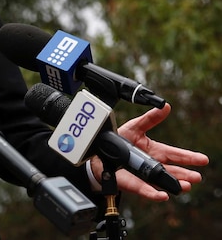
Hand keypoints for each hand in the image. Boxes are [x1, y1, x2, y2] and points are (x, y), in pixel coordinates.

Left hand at [91, 103, 208, 200]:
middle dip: (185, 174)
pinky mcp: (132, 183)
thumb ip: (150, 118)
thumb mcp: (135, 127)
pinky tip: (162, 196)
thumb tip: (165, 106)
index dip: (189, 157)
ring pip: (162, 182)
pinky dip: (153, 193)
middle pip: (173, 171)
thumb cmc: (119, 140)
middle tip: (196, 177)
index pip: (175, 154)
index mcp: (155, 152)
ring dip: (174, 185)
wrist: (99, 152)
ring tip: (185, 186)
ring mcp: (144, 175)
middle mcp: (152, 165)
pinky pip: (143, 189)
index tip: (203, 159)